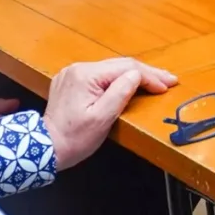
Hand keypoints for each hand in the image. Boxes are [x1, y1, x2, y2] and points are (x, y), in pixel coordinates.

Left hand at [44, 57, 178, 170]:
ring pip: (110, 70)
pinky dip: (117, 79)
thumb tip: (136, 76)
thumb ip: (120, 93)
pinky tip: (130, 82)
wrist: (46, 148)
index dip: (149, 77)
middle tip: (168, 80)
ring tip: (155, 81)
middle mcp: (78, 68)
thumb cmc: (75, 138)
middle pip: (118, 65)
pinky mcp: (70, 82)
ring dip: (133, 75)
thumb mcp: (102, 118)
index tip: (167, 85)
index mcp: (85, 75)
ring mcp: (72, 73)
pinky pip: (100, 75)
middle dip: (145, 73)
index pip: (125, 69)